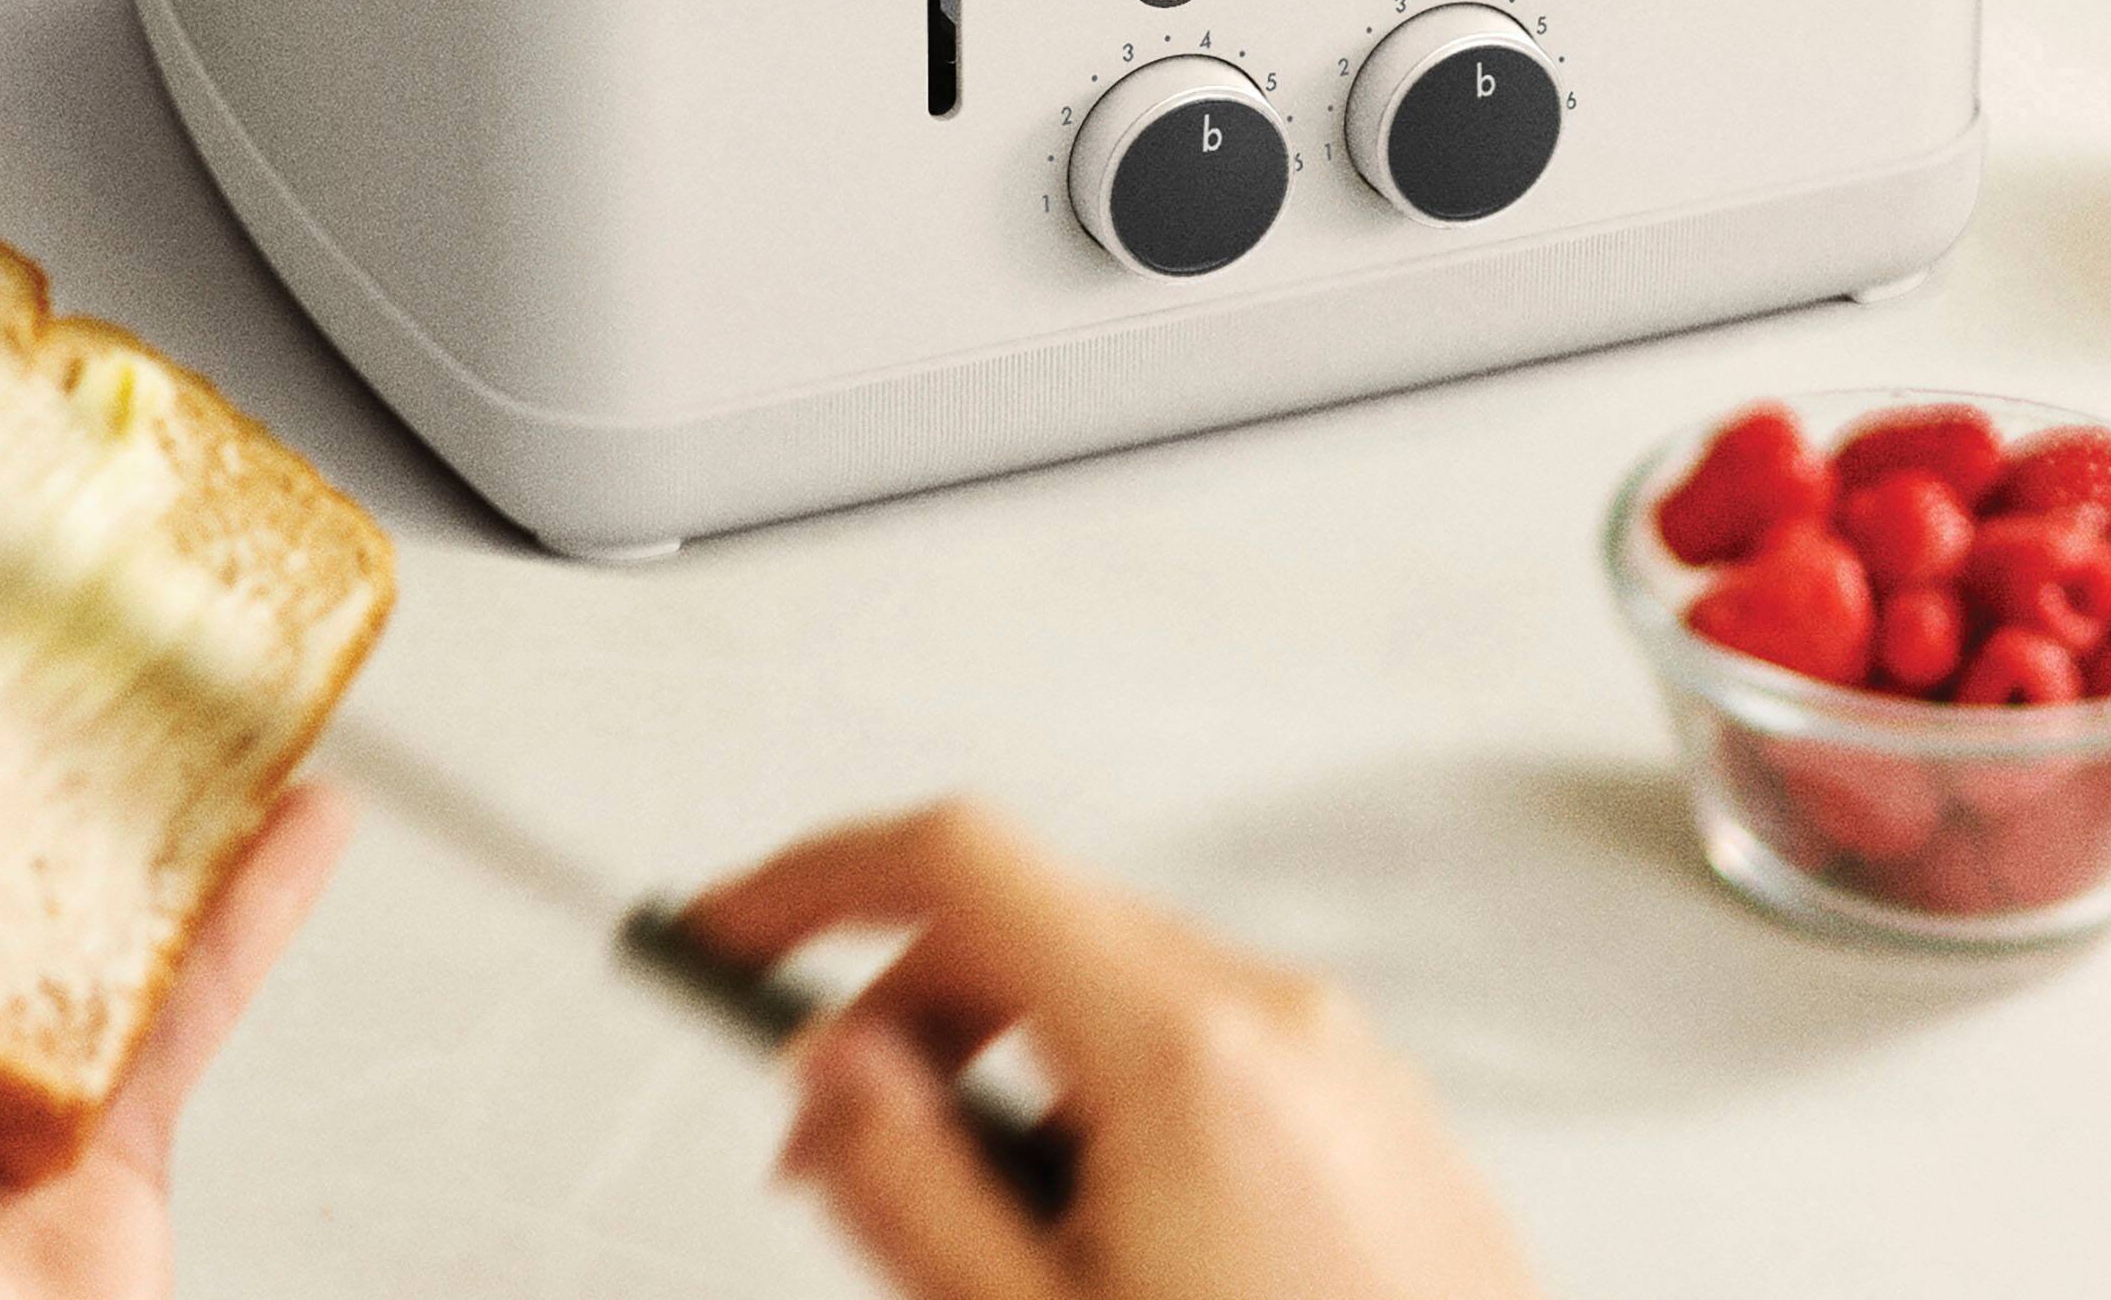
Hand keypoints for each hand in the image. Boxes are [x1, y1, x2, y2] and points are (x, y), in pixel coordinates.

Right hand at [688, 801, 1547, 1299]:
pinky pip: (1207, 1047)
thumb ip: (907, 1186)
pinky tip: (1105, 1247)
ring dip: (1010, 1066)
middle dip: (905, 1007)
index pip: (961, 862)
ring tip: (991, 1243)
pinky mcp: (1379, 1113)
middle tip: (830, 1140)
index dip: (815, 879)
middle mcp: (1280, 1017)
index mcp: (1186, 1049)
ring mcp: (1346, 1059)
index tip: (731, 931)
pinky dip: (1111, 1097)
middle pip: (1035, 921)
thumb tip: (830, 1061)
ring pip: (1117, 987)